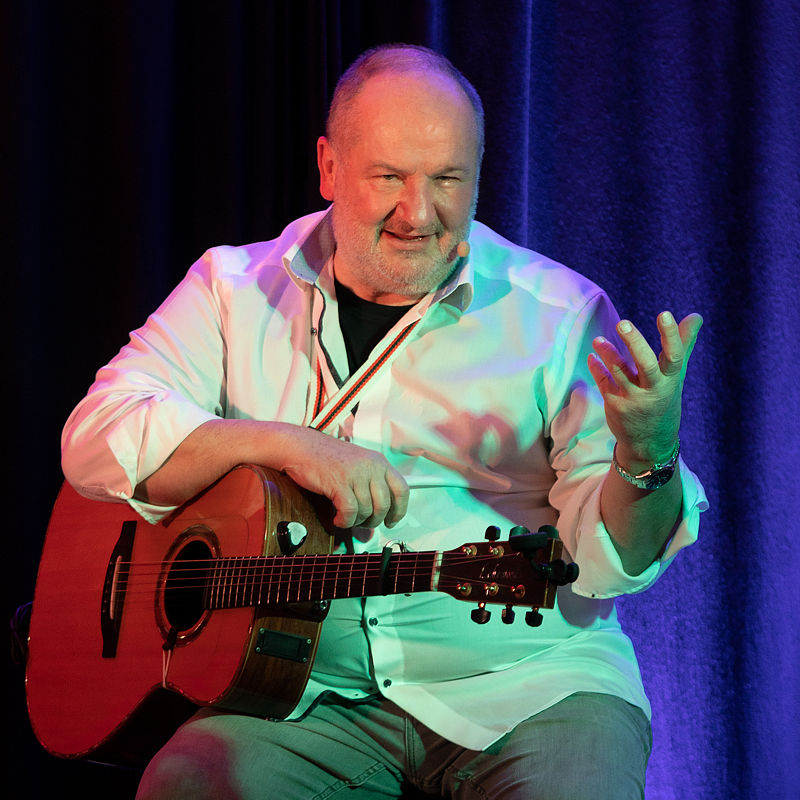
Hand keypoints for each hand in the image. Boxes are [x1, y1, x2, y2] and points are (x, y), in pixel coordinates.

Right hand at [276, 426, 408, 529]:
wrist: (301, 446)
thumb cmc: (326, 457)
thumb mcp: (357, 464)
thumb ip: (372, 482)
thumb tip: (382, 511)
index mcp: (379, 461)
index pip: (402, 489)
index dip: (399, 510)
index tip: (392, 521)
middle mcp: (371, 466)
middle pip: (384, 505)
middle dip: (373, 521)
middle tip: (362, 523)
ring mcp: (356, 473)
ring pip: (366, 510)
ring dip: (356, 521)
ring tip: (345, 517)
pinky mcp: (339, 482)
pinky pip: (350, 511)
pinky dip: (344, 520)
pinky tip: (338, 518)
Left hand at [588, 311, 702, 472]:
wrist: (650, 442)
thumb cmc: (664, 400)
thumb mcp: (676, 376)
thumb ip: (683, 344)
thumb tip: (696, 316)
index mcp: (671, 380)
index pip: (674, 355)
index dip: (671, 335)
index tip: (665, 314)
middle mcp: (654, 389)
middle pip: (645, 363)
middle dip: (634, 342)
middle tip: (622, 323)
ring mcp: (633, 398)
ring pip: (619, 371)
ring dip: (607, 352)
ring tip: (598, 340)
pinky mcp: (615, 405)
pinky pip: (604, 382)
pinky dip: (597, 367)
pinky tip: (593, 357)